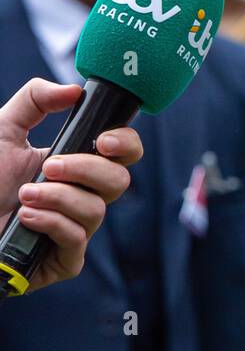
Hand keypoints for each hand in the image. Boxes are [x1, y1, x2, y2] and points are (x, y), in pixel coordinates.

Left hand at [0, 79, 142, 291]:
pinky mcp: (62, 260)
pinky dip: (52, 224)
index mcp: (76, 166)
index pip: (124, 155)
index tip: (104, 140)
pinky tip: (26, 218)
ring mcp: (73, 230)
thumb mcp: (3, 128)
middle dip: (86, 170)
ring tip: (23, 195)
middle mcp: (80, 197)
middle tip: (48, 166)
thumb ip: (36, 100)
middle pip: (119, 181)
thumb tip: (75, 90)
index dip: (126, 145)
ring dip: (59, 198)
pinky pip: (77, 241)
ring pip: (96, 211)